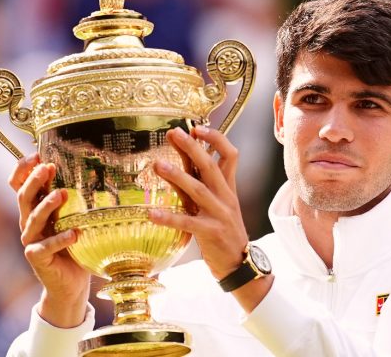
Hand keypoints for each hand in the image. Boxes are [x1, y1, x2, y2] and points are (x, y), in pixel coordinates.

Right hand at [8, 153, 90, 327]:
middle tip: (48, 168)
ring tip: (62, 194)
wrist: (72, 283)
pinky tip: (76, 233)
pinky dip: (61, 239)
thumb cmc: (75, 246)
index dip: (23, 169)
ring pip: (32, 219)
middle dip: (34, 181)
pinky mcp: (37, 258)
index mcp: (35, 209)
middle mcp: (29, 222)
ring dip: (47, 205)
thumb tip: (88, 170)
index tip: (37, 155)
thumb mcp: (73, 218)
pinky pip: (46, 246)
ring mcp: (31, 240)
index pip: (19, 184)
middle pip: (23, 197)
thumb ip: (72, 200)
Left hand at [149, 126, 248, 279]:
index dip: (216, 139)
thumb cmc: (223, 230)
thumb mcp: (216, 203)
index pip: (230, 155)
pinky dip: (169, 217)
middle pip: (211, 166)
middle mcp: (226, 197)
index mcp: (228, 187)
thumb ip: (201, 182)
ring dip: (178, 176)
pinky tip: (151, 213)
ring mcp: (219, 214)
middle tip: (174, 133)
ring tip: (158, 165)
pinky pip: (187, 222)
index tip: (197, 128)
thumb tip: (184, 158)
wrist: (239, 262)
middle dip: (193, 148)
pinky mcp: (210, 233)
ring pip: (198, 190)